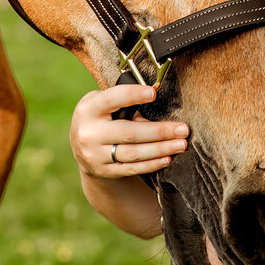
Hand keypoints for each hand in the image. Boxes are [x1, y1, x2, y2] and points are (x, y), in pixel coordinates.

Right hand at [69, 84, 187, 178]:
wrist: (81, 147)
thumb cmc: (100, 116)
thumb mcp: (101, 104)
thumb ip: (122, 103)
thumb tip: (154, 104)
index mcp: (88, 110)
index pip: (111, 99)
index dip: (132, 95)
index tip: (153, 93)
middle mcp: (89, 133)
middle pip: (129, 133)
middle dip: (159, 131)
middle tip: (183, 129)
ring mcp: (95, 155)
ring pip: (133, 153)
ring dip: (161, 149)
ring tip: (181, 144)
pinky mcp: (104, 171)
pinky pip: (132, 168)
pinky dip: (152, 163)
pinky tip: (167, 158)